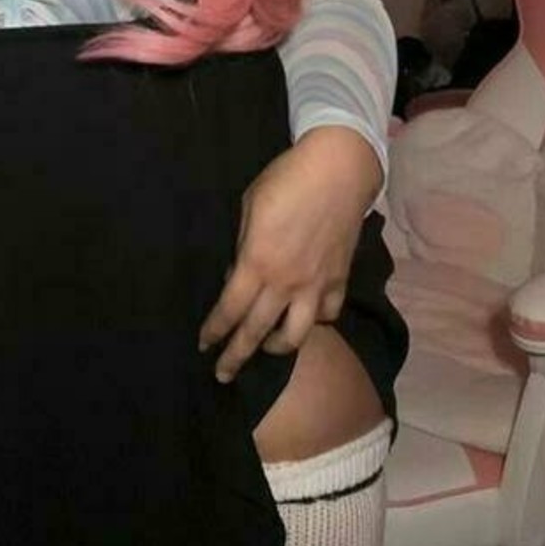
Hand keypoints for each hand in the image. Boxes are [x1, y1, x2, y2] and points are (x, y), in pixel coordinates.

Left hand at [197, 126, 380, 382]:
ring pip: (296, 334)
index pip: (230, 310)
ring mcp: (316, 285)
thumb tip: (239, 273)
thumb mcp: (248, 208)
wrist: (337, 171)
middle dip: (236, 356)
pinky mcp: (340, 279)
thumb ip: (243, 247)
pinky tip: (307, 317)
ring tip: (267, 349)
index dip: (214, 331)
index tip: (204, 345)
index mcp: (257, 264)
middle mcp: (286, 283)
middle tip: (223, 374)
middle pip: (257, 332)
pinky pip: (328, 313)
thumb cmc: (285, 181)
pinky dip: (316, 320)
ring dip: (277, 347)